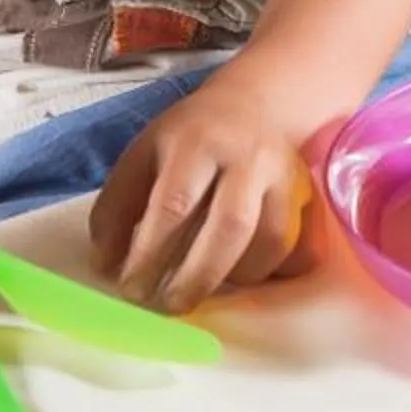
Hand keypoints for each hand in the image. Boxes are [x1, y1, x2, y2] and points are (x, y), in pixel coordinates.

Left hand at [90, 72, 316, 311]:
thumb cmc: (189, 138)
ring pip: (268, 240)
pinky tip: (235, 277)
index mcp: (195, 142)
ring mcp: (282, 177)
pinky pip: (292, 248)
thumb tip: (106, 265)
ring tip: (200, 292)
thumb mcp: (143, 155)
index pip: (174, 204)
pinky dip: (264, 271)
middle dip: (196, 277)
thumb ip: (119, 206)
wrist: (254, 104)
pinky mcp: (304, 197)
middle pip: (229, 227)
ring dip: (232, 278)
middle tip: (168, 306)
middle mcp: (245, 157)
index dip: (150, 253)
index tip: (130, 288)